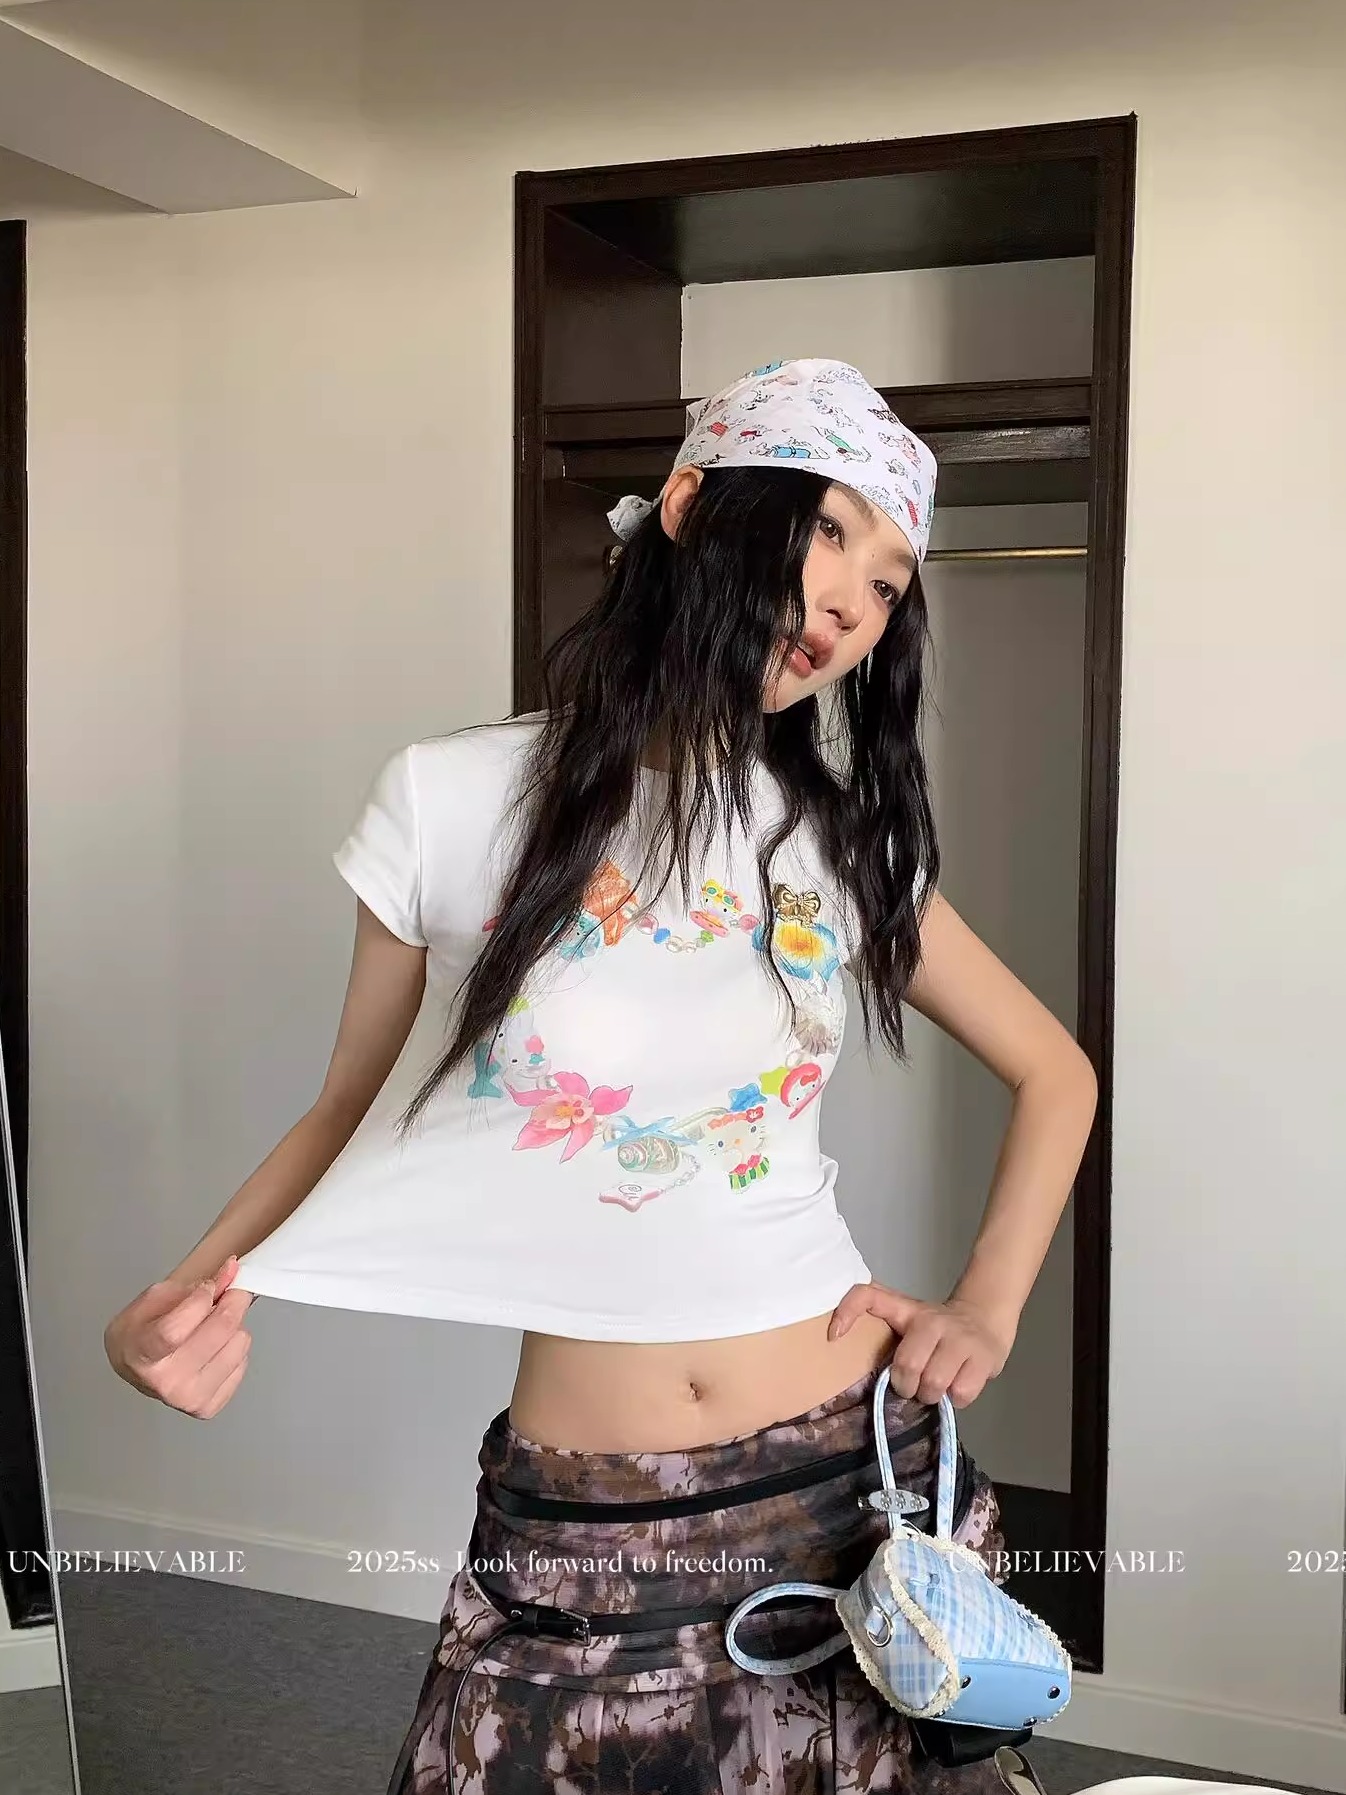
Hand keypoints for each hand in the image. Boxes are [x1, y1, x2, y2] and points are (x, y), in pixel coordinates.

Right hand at [104, 1255, 255, 1418]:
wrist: (133, 1365)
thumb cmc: (142, 1329)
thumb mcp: (157, 1297)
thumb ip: (194, 1285)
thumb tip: (232, 1271)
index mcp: (142, 1354)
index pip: (177, 1329)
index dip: (200, 1300)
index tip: (208, 1287)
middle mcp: (165, 1382)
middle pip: (218, 1332)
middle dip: (231, 1300)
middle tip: (230, 1291)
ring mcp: (189, 1398)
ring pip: (239, 1342)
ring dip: (233, 1326)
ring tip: (212, 1327)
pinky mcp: (209, 1406)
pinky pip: (244, 1361)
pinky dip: (233, 1347)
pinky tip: (214, 1348)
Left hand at [828, 1282, 1016, 1407]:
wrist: (986, 1319)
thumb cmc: (937, 1329)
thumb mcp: (907, 1318)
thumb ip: (882, 1326)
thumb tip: (844, 1344)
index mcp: (906, 1310)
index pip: (868, 1295)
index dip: (847, 1312)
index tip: (834, 1336)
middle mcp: (932, 1320)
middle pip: (907, 1365)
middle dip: (907, 1386)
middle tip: (913, 1385)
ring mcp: (960, 1338)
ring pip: (934, 1383)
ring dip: (931, 1395)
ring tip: (935, 1387)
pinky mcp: (984, 1358)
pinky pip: (961, 1393)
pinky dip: (956, 1399)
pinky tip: (957, 1386)